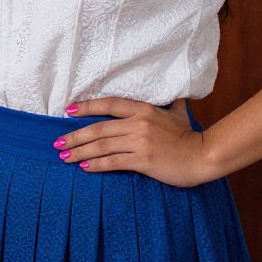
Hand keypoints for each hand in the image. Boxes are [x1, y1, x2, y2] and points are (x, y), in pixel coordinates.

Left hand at [55, 96, 209, 187]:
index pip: (108, 104)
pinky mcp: (142, 160)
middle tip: (57, 143)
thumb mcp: (178, 114)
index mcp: (143, 109)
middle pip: (98, 128)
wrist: (203, 156)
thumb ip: (169, 104)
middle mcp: (138, 123)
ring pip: (101, 146)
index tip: (68, 111)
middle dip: (74, 136)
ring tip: (64, 157)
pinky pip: (113, 162)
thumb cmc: (189, 136)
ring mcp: (139, 142)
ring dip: (79, 152)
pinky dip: (96, 165)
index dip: (86, 107)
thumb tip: (172, 94)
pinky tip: (84, 167)